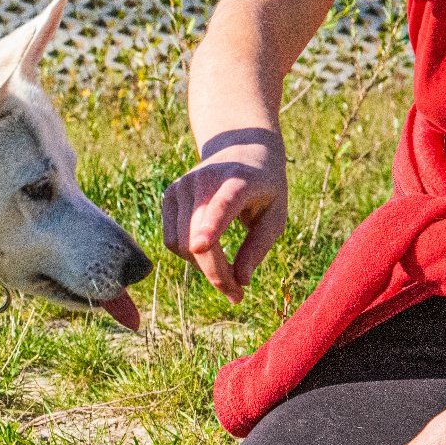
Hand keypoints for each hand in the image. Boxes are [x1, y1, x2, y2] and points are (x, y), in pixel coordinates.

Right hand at [161, 132, 287, 302]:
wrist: (241, 149)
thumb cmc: (264, 188)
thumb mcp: (276, 215)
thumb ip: (259, 247)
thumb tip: (240, 280)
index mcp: (239, 180)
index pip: (223, 203)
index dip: (211, 225)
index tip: (201, 245)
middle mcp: (204, 180)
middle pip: (198, 237)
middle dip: (215, 273)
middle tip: (236, 295)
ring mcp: (182, 187)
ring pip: (181, 244)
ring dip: (202, 267)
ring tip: (227, 273)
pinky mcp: (169, 196)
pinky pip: (172, 239)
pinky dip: (189, 255)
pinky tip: (209, 251)